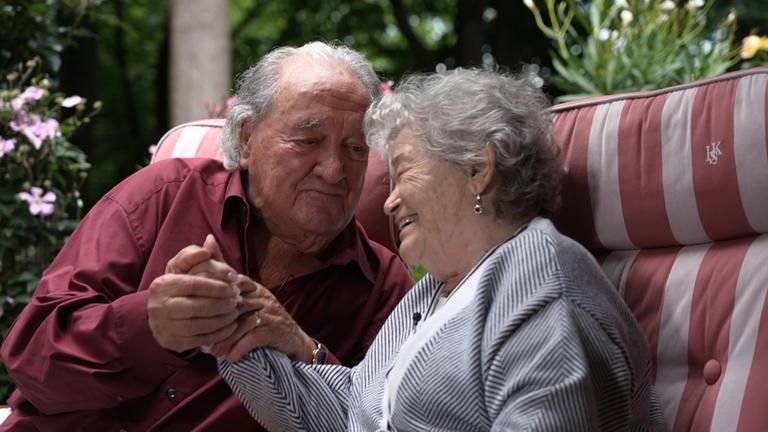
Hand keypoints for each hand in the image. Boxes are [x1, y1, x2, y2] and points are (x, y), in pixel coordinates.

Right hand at [148, 235, 240, 352]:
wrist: (161, 314)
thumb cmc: (178, 287)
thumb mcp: (182, 267)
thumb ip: (194, 254)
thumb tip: (209, 244)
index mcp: (162, 285)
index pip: (193, 284)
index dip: (216, 285)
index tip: (233, 283)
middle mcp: (159, 306)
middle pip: (197, 306)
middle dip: (221, 303)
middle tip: (236, 300)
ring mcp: (164, 327)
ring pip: (199, 325)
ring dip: (222, 319)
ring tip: (234, 312)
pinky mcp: (173, 342)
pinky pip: (200, 339)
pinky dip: (219, 333)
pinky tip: (231, 326)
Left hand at [209, 274, 315, 362]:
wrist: (294, 339)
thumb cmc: (265, 323)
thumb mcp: (250, 306)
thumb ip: (230, 299)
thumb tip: (202, 294)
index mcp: (252, 288)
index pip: (229, 285)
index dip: (212, 298)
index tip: (198, 315)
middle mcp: (261, 296)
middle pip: (232, 306)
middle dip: (215, 325)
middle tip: (202, 340)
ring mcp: (269, 311)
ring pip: (240, 324)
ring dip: (225, 341)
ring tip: (215, 353)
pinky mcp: (275, 328)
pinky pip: (253, 337)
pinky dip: (239, 348)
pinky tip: (231, 357)